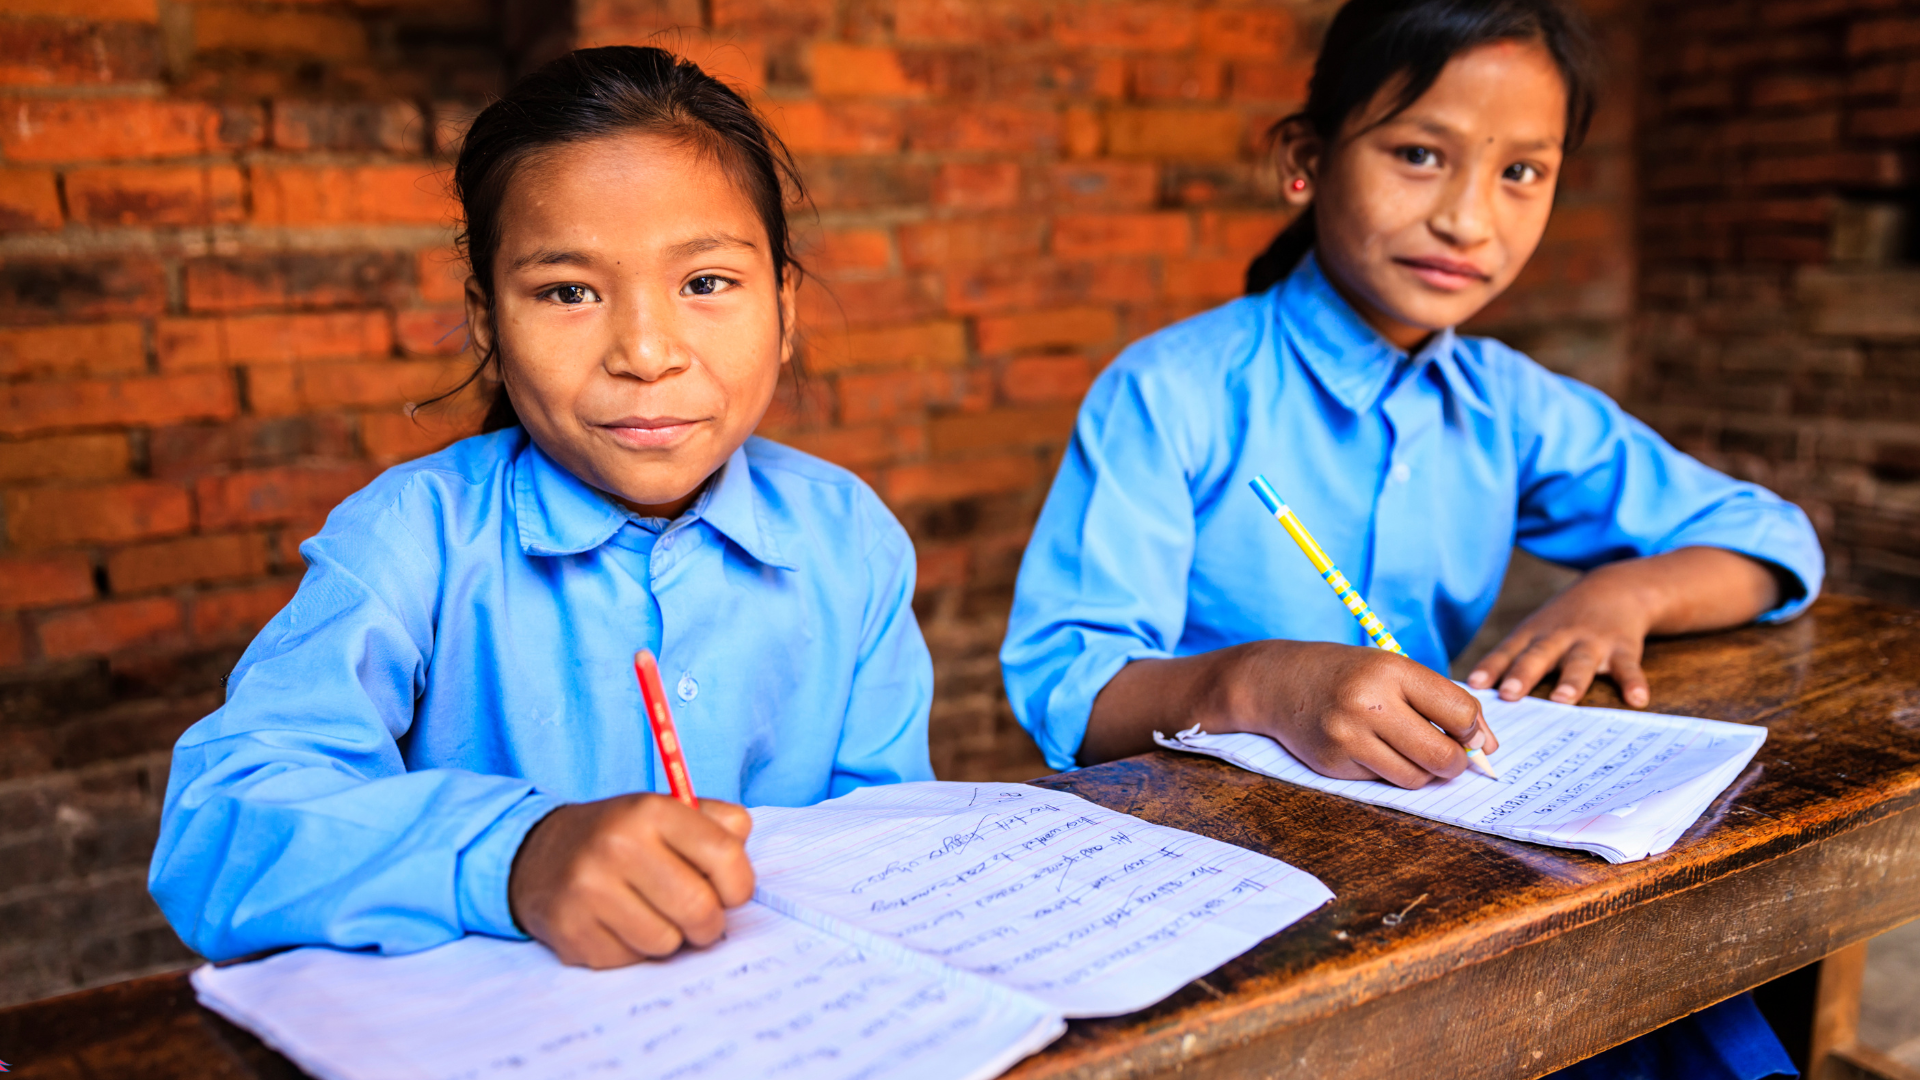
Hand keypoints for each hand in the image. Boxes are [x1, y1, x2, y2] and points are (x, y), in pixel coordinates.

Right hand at [509, 794, 754, 967]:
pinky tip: (617, 925)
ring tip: (651, 915)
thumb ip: (719, 826)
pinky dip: (633, 950)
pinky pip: (630, 960)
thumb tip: (743, 863)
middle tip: (699, 919)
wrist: (539, 854)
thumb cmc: (622, 838)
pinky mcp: (571, 929)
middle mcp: (618, 845)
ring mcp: (589, 889)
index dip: (740, 886)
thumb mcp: (668, 812)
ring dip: (669, 938)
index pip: (726, 856)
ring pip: (667, 943)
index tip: (731, 893)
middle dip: (709, 924)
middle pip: (700, 909)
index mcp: (651, 811)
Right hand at [1214, 641, 1495, 787]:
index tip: (1469, 734)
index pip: (1461, 712)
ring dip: (1422, 770)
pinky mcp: (1333, 764)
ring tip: (1407, 750)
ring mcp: (1348, 737)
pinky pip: (1382, 781)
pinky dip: (1387, 771)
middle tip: (1449, 756)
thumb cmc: (1348, 674)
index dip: (1475, 730)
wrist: (1278, 682)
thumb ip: (1440, 702)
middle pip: (1442, 755)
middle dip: (1456, 762)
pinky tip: (1370, 749)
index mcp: (1392, 670)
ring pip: (1415, 777)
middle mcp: (1369, 703)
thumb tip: (1488, 748)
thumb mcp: (1392, 670)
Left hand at [1467, 566, 1654, 706]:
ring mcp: (1592, 642)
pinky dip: (1634, 682)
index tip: (1473, 685)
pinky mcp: (1623, 648)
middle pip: (1539, 656)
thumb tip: (1473, 695)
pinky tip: (1637, 699)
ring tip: (1563, 699)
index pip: (1507, 652)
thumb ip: (1509, 661)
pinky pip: (1628, 667)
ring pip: (1580, 662)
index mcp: (1534, 636)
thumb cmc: (1562, 622)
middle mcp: (1559, 638)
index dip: (1490, 667)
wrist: (1616, 588)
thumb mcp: (1534, 632)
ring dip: (1571, 681)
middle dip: (1523, 673)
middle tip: (1509, 693)